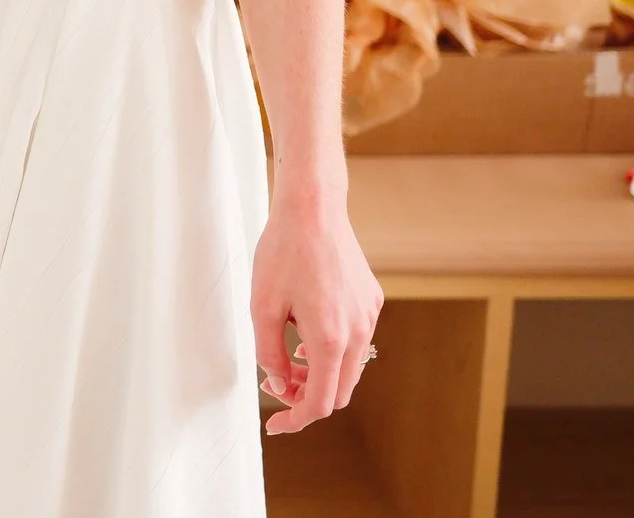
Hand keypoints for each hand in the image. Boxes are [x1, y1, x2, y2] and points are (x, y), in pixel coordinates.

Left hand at [251, 188, 381, 433]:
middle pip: (340, 391)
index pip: (321, 403)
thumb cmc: (283, 252)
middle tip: (277, 387)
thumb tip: (280, 385)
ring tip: (289, 359)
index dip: (296, 420)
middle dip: (308, 398)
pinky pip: (356, 339)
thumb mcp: (262, 307)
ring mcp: (369, 315)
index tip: (275, 424)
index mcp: (331, 339)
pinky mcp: (371, 300)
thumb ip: (270, 355)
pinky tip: (306, 332)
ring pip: (350, 367)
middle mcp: (359, 331)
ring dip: (321, 374)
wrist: (312, 208)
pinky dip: (333, 350)